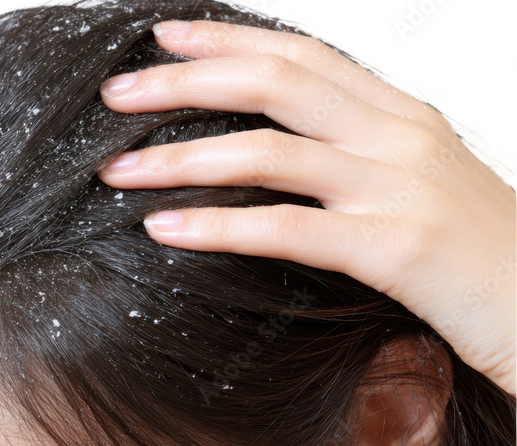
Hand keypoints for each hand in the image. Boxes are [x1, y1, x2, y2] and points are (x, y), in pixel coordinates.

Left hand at [97, 20, 515, 394]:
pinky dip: (217, 227)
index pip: (301, 55)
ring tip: (116, 169)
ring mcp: (399, 188)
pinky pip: (287, 230)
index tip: (164, 37)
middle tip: (116, 93)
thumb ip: (357, 154)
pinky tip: (164, 230)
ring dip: (180, 157)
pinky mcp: (396, 248)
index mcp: (401, 114)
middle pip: (273, 84)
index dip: (227, 40)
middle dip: (184, 82)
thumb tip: (272, 149)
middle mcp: (399, 136)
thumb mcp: (421, 181)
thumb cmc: (480, 255)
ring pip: (268, 153)